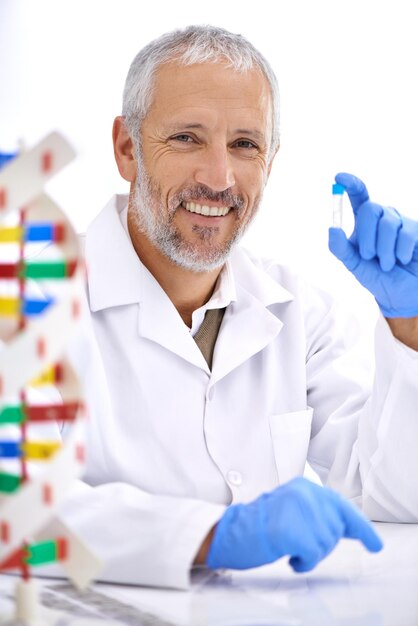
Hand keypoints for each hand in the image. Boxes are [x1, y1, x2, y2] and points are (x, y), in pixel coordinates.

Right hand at [206, 477, 382, 571]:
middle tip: (298, 544)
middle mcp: (304, 494)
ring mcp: (297, 510)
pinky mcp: (290, 529)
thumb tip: (349, 526)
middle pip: (336, 529)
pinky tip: (288, 556)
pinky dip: (303, 562)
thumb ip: (317, 511)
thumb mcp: (292, 508)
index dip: (361, 528)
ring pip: (325, 544)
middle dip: (322, 543)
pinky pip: (312, 555)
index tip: (374, 544)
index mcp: (304, 487)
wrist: (231, 532)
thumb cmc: (260, 524)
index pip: (341, 507)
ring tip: (288, 547)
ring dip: (310, 553)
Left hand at [328, 172, 417, 316]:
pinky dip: (400, 251)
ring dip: (384, 249)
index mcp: (365, 223)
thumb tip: (332, 229)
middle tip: (370, 257)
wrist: (402, 295)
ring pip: (389, 223)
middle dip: (367, 235)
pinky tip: (402, 259)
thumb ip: (341, 249)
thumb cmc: (378, 278)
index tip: (339, 178)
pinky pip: (406, 233)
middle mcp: (383, 218)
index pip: (359, 196)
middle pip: (371, 209)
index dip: (350, 184)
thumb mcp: (355, 266)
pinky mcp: (417, 231)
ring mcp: (402, 223)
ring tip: (387, 264)